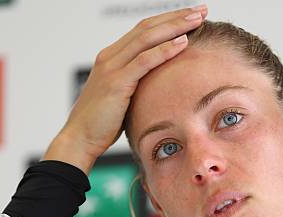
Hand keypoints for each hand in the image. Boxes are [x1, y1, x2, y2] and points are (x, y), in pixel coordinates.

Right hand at [43, 5, 207, 173]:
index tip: (191, 17)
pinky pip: (144, 61)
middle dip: (176, 16)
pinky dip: (164, 50)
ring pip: (147, 38)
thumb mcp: (122, 100)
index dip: (168, 21)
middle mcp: (110, 57)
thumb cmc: (102, 124)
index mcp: (112, 59)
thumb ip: (136, 88)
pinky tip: (182, 43)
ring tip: (198, 20)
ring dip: (175, 27)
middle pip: (147, 27)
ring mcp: (112, 67)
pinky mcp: (116, 83)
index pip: (143, 31)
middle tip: (201, 10)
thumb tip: (156, 90)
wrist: (81, 138)